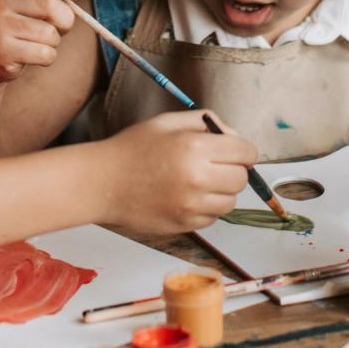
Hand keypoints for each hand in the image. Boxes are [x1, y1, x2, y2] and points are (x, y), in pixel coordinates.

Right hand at [0, 0, 79, 83]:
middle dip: (66, 19)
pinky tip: (33, 54)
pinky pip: (45, 53)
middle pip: (50, 4)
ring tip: (39, 40)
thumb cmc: (20, 21)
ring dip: (55, 40)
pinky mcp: (1, 50)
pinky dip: (48, 56)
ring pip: (49, 33)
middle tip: (61, 26)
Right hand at [102, 112, 256, 233]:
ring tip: (198, 182)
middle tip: (213, 166)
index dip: (242, 150)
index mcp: (195, 148)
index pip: (246, 152)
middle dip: (233, 170)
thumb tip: (234, 136)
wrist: (102, 182)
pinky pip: (213, 218)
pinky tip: (186, 196)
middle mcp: (197, 179)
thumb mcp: (167, 123)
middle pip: (241, 179)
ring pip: (230, 202)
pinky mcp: (185, 225)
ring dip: (221, 191)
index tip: (234, 151)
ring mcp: (191, 206)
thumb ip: (205, 122)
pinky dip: (206, 208)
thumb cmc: (132, 150)